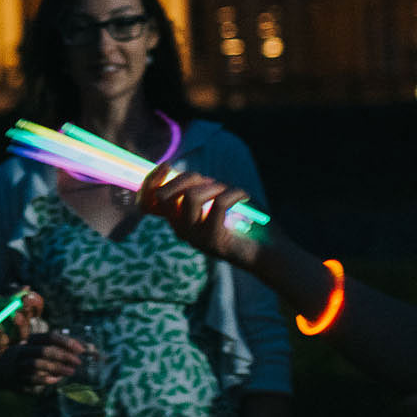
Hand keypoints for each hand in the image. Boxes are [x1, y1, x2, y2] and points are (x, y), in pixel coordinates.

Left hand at [0, 289, 44, 364]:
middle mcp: (4, 329)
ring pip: (18, 339)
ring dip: (20, 327)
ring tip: (15, 315)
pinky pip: (2, 347)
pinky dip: (1, 335)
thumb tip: (27, 288)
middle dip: (28, 318)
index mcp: (5, 315)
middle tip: (25, 308)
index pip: (26, 314)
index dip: (32, 308)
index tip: (32, 300)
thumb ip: (6, 299)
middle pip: (26, 328)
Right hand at [1, 330, 86, 394]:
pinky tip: (55, 380)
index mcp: (28, 341)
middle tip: (78, 362)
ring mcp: (18, 365)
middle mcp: (22, 351)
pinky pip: (31, 379)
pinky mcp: (16, 379)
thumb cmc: (21, 359)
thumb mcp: (33, 349)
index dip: (66, 342)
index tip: (80, 349)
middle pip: (44, 350)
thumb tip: (76, 350)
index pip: (49, 337)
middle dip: (63, 356)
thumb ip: (52, 349)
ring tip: (71, 372)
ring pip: (37, 364)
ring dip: (56, 368)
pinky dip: (44, 379)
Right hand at [138, 165, 255, 266]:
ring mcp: (195, 237)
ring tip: (229, 191)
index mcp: (177, 220)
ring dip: (213, 186)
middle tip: (210, 182)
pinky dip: (235, 193)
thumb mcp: (216, 198)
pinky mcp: (214, 240)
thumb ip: (197, 186)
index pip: (146, 203)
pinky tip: (245, 196)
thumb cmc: (245, 220)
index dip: (150, 181)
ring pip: (190, 196)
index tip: (167, 165)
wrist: (270, 251)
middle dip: (187, 178)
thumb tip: (180, 170)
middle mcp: (181, 230)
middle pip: (164, 195)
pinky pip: (218, 203)